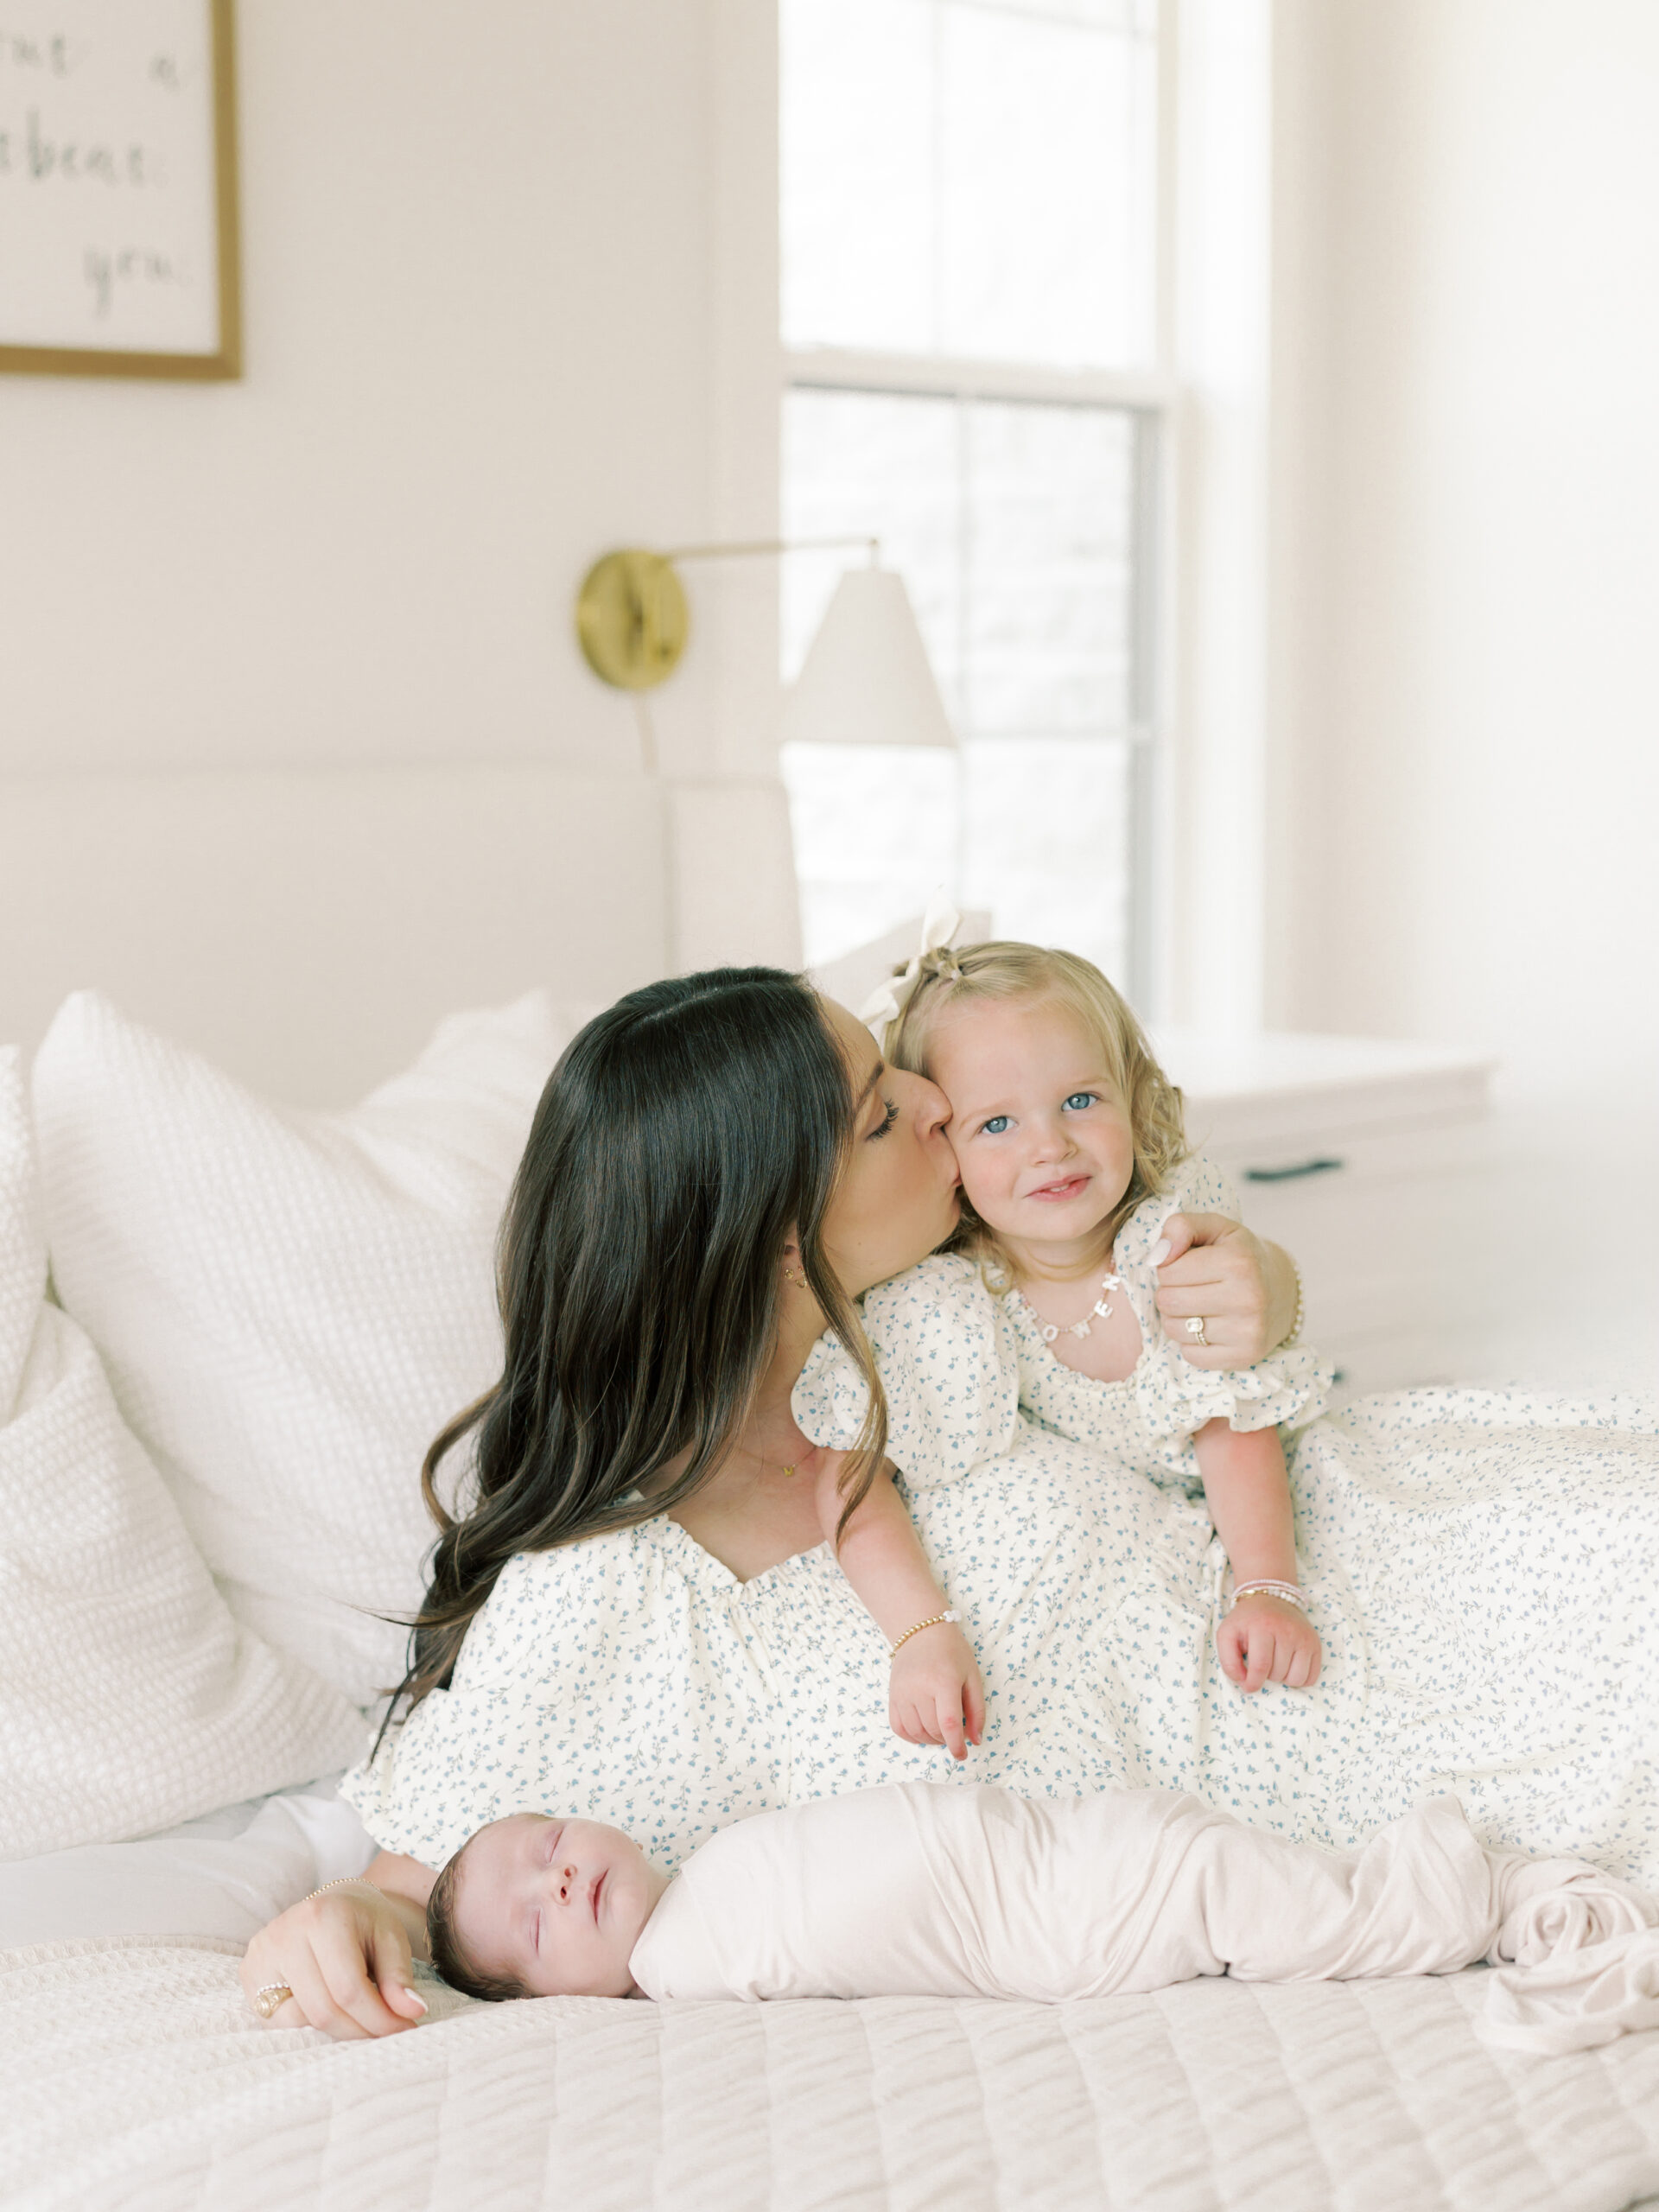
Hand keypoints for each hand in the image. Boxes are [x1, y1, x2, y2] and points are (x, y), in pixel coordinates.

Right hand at [238, 1881, 428, 2040]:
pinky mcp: (249, 1974)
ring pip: (300, 2021)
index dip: (378, 2018)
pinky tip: (331, 2009)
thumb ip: (399, 1976)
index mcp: (322, 1916)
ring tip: (362, 2018)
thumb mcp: (391, 1937)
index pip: (349, 1988)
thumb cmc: (365, 1921)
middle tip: (387, 2032)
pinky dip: (309, 2024)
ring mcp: (259, 1955)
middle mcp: (283, 1933)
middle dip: (360, 2029)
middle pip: (323, 2010)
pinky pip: (279, 2021)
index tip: (404, 2030)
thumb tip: (412, 2012)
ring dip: (337, 2030)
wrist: (333, 1903)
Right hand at [890, 1624, 985, 1760]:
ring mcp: (902, 1692)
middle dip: (947, 1740)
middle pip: (933, 1730)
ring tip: (941, 1732)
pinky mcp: (892, 1696)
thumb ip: (977, 1710)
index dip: (956, 1745)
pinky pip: (898, 1728)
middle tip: (955, 1733)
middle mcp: (919, 1688)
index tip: (962, 1755)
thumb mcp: (972, 1676)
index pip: (949, 1724)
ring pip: (916, 1733)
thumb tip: (975, 1740)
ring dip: (931, 1740)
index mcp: (943, 1681)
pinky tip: (923, 1731)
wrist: (921, 1631)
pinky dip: (911, 1737)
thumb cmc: (952, 1653)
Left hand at [1153, 1214, 1285, 1368]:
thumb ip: (1181, 1226)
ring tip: (1199, 1306)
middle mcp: (1247, 1298)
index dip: (1169, 1267)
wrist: (1280, 1289)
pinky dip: (1191, 1342)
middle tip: (1191, 1287)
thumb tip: (1156, 1257)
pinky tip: (1209, 1327)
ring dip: (1177, 1318)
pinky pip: (1190, 1355)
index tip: (1188, 1266)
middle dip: (1170, 1292)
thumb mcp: (1215, 1228)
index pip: (1167, 1271)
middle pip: (1168, 1302)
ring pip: (1174, 1330)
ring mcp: (1248, 1331)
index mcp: (1238, 1262)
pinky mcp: (1245, 1356)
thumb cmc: (1240, 1255)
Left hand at [1216, 1595, 1322, 1692]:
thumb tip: (1243, 1682)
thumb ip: (1228, 1660)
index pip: (1260, 1666)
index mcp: (1262, 1626)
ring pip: (1296, 1678)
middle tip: (1262, 1660)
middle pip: (1278, 1674)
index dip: (1253, 1683)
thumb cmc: (1247, 1620)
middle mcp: (1287, 1630)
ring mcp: (1304, 1637)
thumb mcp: (1227, 1634)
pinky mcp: (1315, 1644)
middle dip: (1266, 1675)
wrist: (1271, 1598)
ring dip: (1283, 1677)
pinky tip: (1289, 1665)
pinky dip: (1299, 1678)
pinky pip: (1312, 1677)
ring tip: (1276, 1663)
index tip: (1248, 1687)